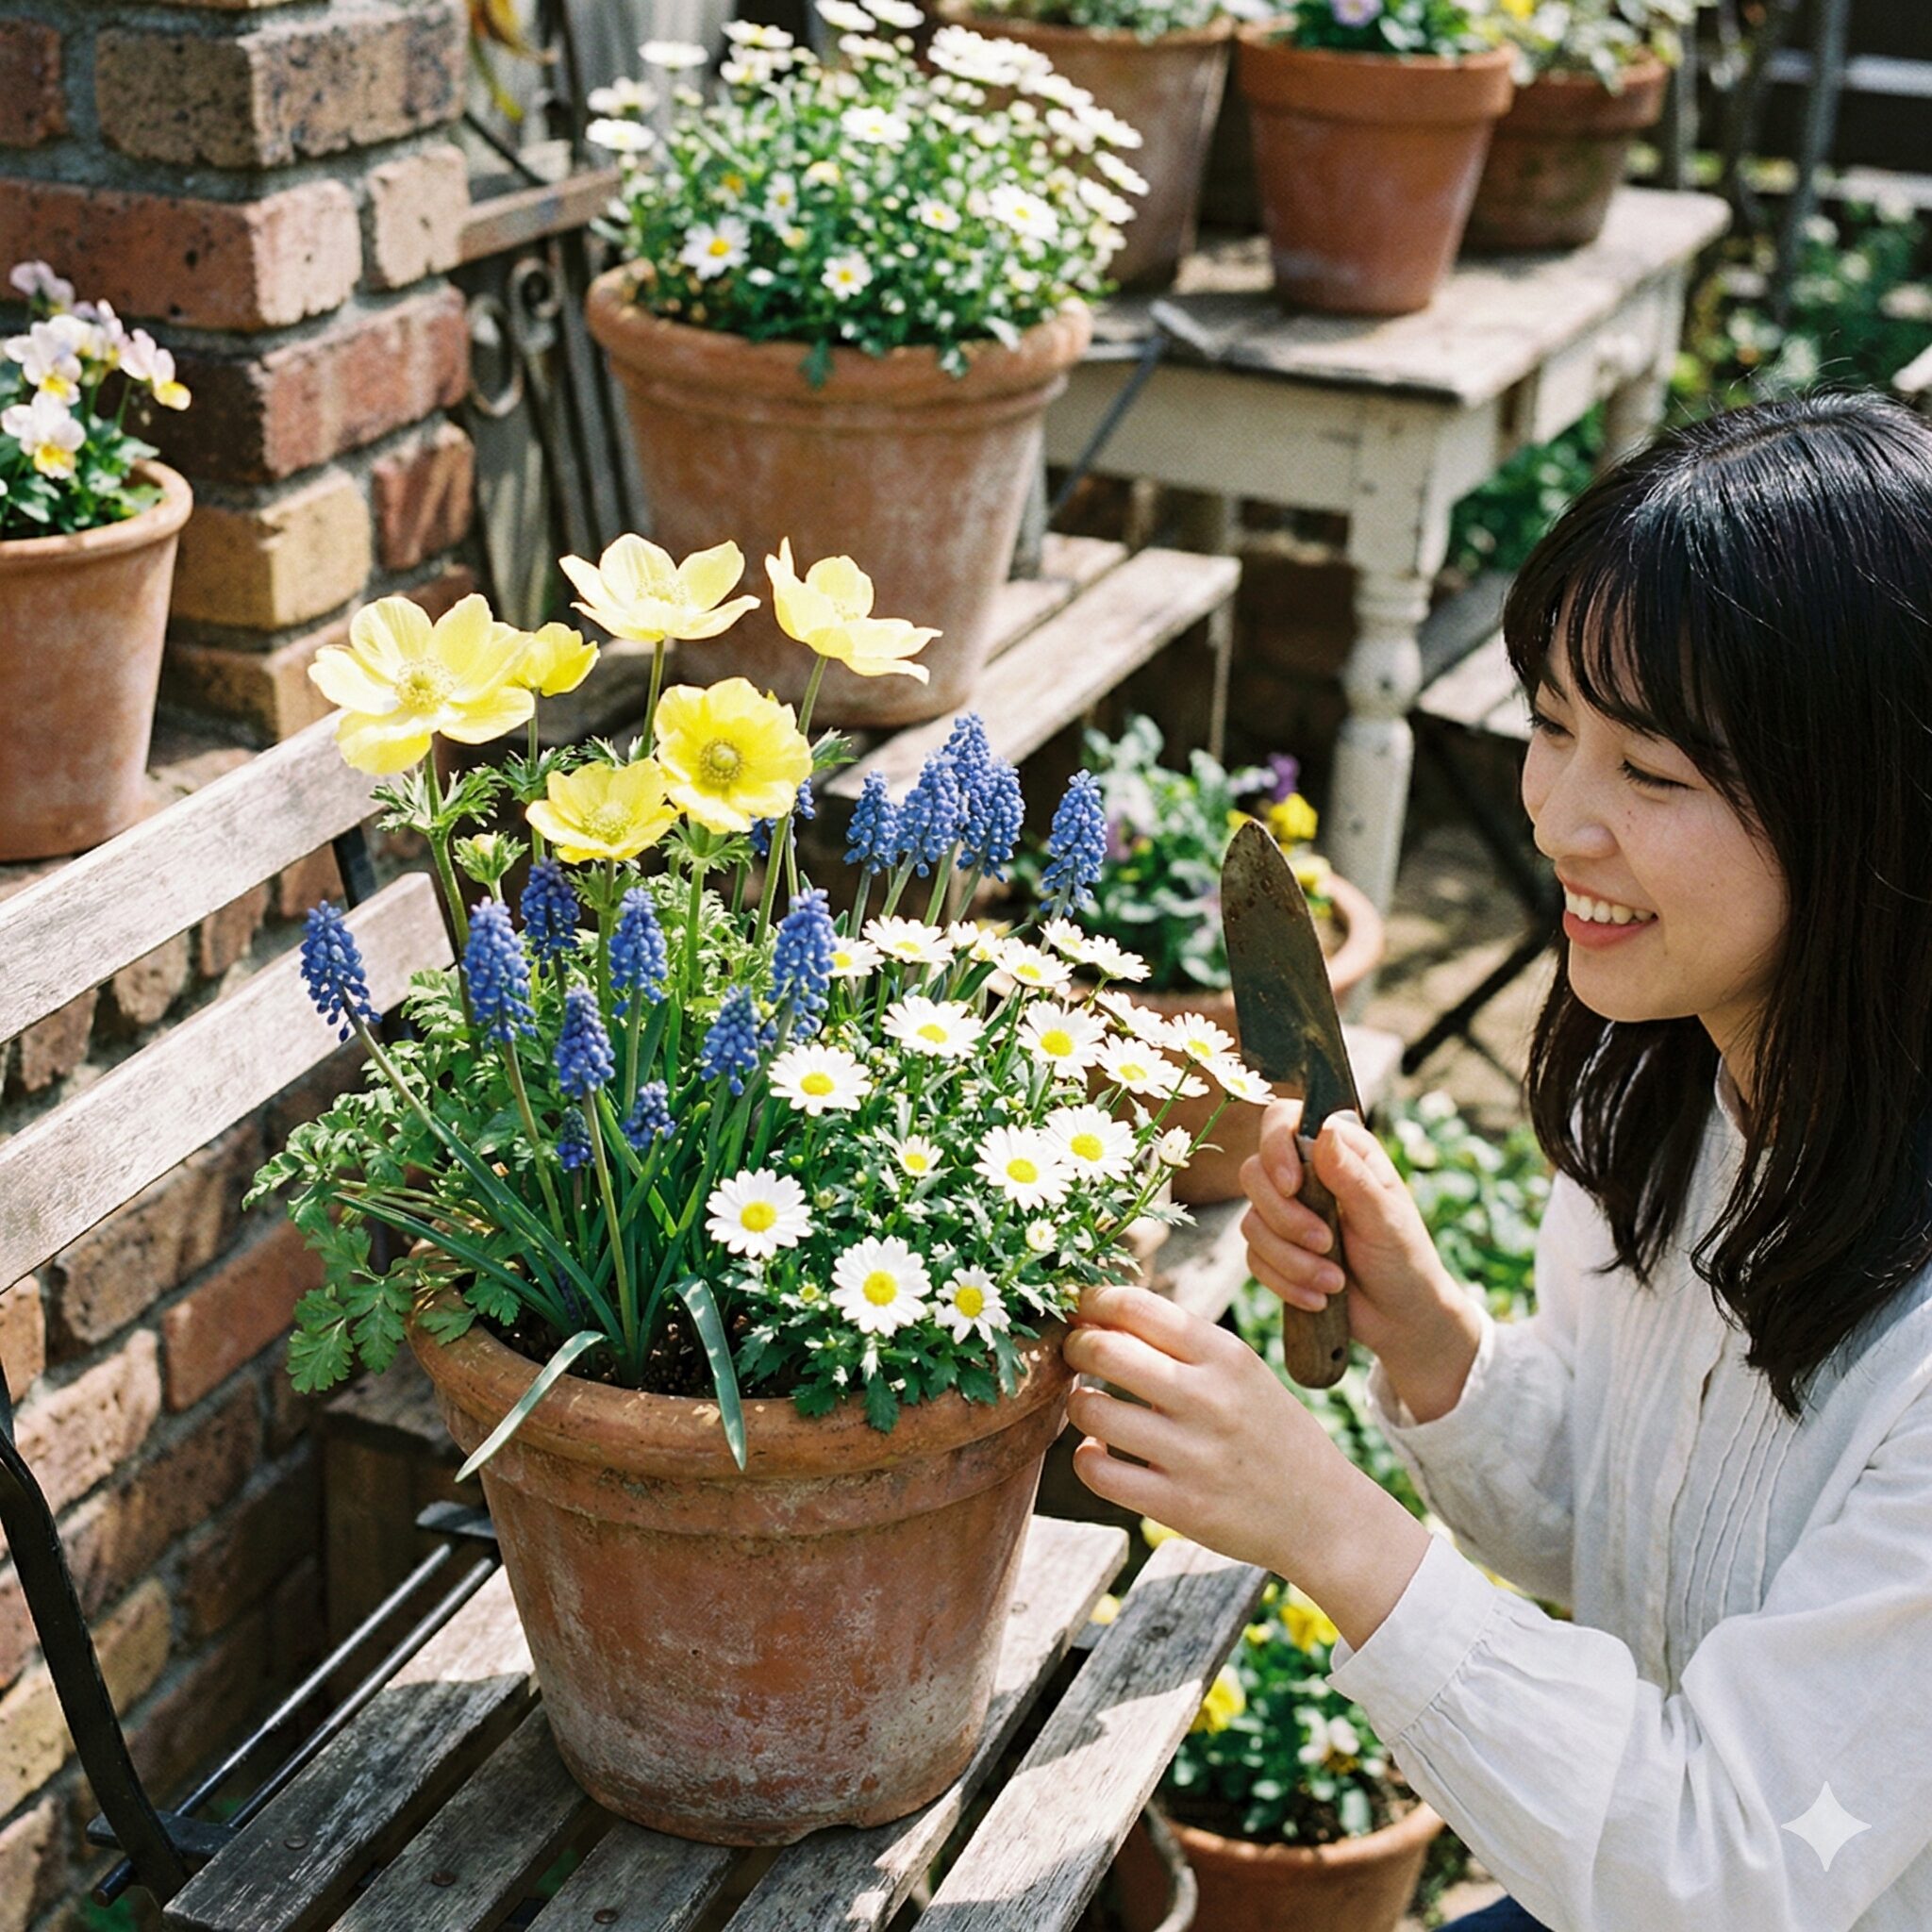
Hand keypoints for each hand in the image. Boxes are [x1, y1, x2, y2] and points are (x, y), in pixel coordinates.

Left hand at [1063, 1284, 1431, 1650]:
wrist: (1323, 1514)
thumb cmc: (1269, 1431)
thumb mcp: (1243, 1372)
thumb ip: (1183, 1343)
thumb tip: (1100, 1313)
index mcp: (1226, 1355)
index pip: (1137, 1306)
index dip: (1094, 1302)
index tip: (1081, 1309)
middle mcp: (1209, 1399)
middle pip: (1103, 1349)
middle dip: (1074, 1346)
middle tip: (1074, 1354)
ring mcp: (1193, 1455)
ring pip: (1091, 1409)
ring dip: (1078, 1403)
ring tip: (1091, 1405)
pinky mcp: (1179, 1506)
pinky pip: (1097, 1471)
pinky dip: (1085, 1457)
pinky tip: (1100, 1451)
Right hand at [1240, 1101, 1480, 1423]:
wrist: (1401, 1320)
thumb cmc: (1405, 1260)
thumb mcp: (1386, 1218)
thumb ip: (1352, 1176)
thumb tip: (1324, 1131)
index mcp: (1339, 1151)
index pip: (1282, 1121)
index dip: (1275, 1148)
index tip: (1292, 1186)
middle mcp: (1306, 1175)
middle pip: (1255, 1173)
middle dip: (1286, 1219)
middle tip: (1326, 1245)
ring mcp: (1285, 1213)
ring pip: (1251, 1222)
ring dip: (1291, 1260)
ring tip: (1333, 1281)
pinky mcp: (1274, 1250)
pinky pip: (1254, 1259)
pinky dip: (1285, 1282)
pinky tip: (1319, 1296)